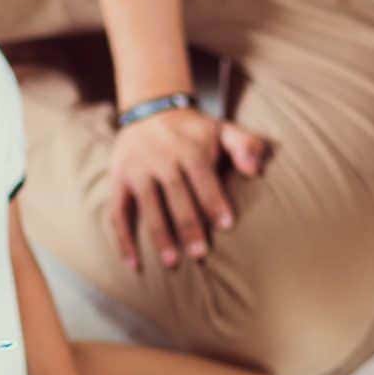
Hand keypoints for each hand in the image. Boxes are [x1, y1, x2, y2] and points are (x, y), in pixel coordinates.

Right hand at [105, 107, 270, 272]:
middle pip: (175, 192)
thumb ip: (246, 146)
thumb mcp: (223, 129)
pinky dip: (123, 239)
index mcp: (189, 147)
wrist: (150, 110)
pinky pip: (117, 212)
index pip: (202, 174)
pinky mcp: (118, 181)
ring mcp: (136, 170)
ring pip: (147, 204)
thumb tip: (256, 170)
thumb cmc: (196, 132)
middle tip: (200, 254)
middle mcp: (160, 157)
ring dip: (158, 234)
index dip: (213, 199)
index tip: (226, 225)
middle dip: (187, 223)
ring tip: (171, 263)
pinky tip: (134, 264)